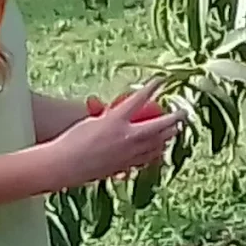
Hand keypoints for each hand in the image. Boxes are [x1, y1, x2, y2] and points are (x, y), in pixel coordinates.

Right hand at [49, 79, 181, 187]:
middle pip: (158, 125)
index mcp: (116, 120)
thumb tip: (116, 113)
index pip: (138, 99)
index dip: (152, 87)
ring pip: (156, 144)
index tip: (162, 80)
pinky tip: (159, 151)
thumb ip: (108, 117)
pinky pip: (146, 159)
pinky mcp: (125, 166)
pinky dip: (154, 153)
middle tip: (182, 112)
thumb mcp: (92, 122)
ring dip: (168, 136)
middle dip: (173, 118)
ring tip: (175, 131)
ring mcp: (128, 153)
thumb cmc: (72, 140)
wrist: (63, 165)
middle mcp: (126, 136)